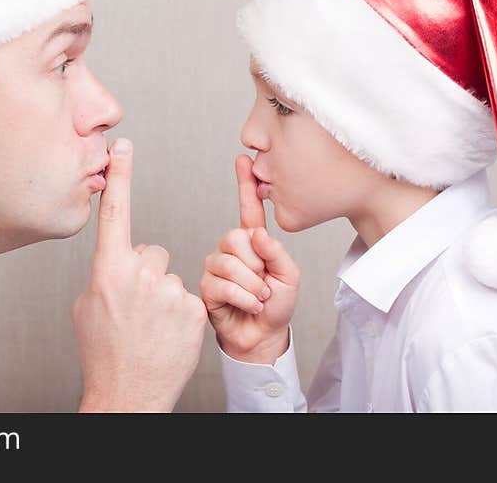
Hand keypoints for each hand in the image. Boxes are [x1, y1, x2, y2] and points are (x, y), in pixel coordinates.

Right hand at [73, 138, 206, 411]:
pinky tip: (168, 334)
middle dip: (145, 272)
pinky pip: (189, 295)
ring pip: (170, 276)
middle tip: (136, 307)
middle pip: (151, 251)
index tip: (123, 146)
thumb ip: (105, 273)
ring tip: (151, 326)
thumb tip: (120, 260)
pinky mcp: (195, 309)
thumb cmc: (103, 352)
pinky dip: (180, 313)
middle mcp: (140, 275)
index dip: (121, 176)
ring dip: (163, 295)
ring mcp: (170, 292)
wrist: (128, 394)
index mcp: (108, 270)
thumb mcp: (88, 306)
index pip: (116, 212)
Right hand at [199, 154, 299, 363]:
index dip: (245, 184)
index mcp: (253, 242)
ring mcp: (217, 267)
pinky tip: (248, 305)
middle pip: (236, 237)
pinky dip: (243, 298)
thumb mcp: (290, 276)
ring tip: (259, 297)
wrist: (262, 337)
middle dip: (256, 264)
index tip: (243, 160)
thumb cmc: (276, 306)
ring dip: (252, 286)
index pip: (248, 209)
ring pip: (229, 263)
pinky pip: (222, 284)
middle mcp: (232, 250)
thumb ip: (276, 252)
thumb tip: (256, 234)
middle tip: (265, 283)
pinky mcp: (207, 286)